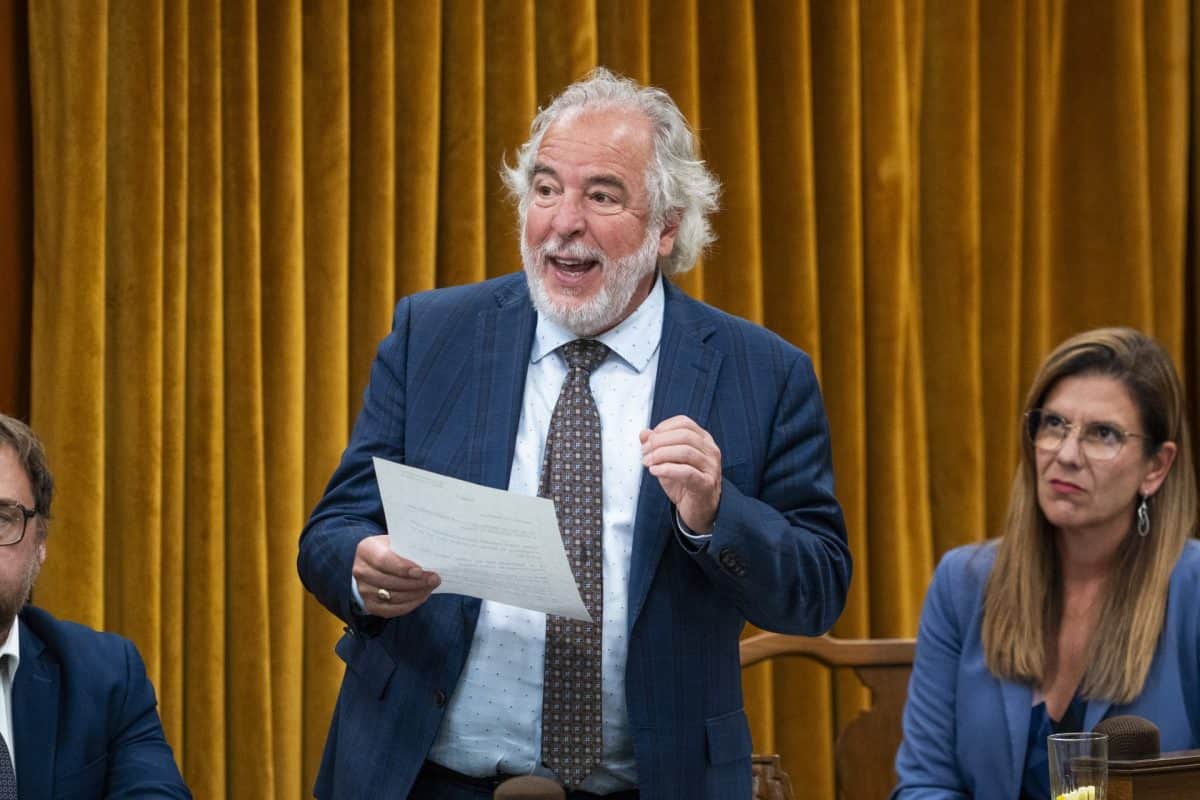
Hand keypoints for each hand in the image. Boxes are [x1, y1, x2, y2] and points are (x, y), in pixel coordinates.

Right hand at [352, 534, 440, 616]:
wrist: (375, 564)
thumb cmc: (390, 550)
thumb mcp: (396, 542)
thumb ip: (408, 548)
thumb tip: (430, 556)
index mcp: (366, 550)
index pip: (383, 560)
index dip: (402, 567)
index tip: (420, 571)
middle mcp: (361, 571)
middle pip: (389, 581)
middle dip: (415, 582)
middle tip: (434, 579)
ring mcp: (364, 590)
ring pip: (393, 596)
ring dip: (415, 593)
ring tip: (430, 587)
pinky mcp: (370, 605)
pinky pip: (392, 610)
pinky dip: (409, 604)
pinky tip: (421, 596)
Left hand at [640, 415, 721, 532]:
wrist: (699, 511)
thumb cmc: (685, 484)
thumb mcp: (668, 462)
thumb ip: (657, 446)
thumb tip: (644, 433)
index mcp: (703, 440)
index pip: (684, 423)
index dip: (664, 427)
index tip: (649, 438)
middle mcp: (710, 451)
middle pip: (684, 435)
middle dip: (659, 441)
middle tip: (645, 451)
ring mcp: (711, 467)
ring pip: (685, 451)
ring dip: (661, 455)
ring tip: (648, 462)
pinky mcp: (706, 484)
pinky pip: (686, 472)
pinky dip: (667, 469)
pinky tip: (655, 471)